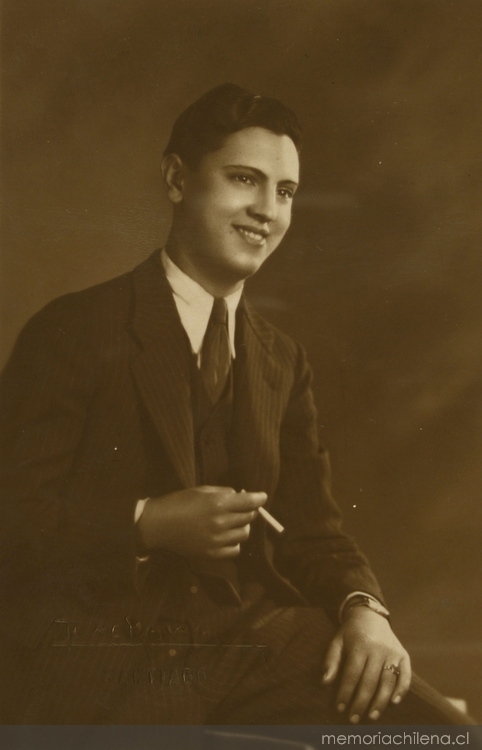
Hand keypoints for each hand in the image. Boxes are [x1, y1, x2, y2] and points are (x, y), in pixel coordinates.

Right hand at [137, 486, 266, 558]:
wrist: (159, 525)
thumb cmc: (179, 502)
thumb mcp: (201, 490)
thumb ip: (223, 493)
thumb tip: (240, 496)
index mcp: (218, 503)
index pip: (249, 502)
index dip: (259, 498)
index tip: (262, 497)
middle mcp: (221, 522)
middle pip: (249, 517)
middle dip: (249, 511)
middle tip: (242, 508)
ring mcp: (217, 540)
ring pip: (244, 534)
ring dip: (242, 526)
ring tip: (233, 522)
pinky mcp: (212, 553)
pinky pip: (234, 549)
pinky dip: (235, 542)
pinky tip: (227, 536)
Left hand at [322, 607, 410, 722]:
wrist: (370, 614)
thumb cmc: (350, 633)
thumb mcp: (337, 641)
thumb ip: (331, 660)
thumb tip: (324, 682)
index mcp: (360, 644)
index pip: (352, 674)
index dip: (346, 693)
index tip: (339, 708)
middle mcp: (378, 648)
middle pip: (370, 681)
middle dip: (361, 702)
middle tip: (353, 719)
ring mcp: (392, 652)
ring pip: (388, 681)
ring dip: (380, 702)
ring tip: (371, 716)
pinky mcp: (404, 655)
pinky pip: (405, 675)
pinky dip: (401, 690)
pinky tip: (394, 703)